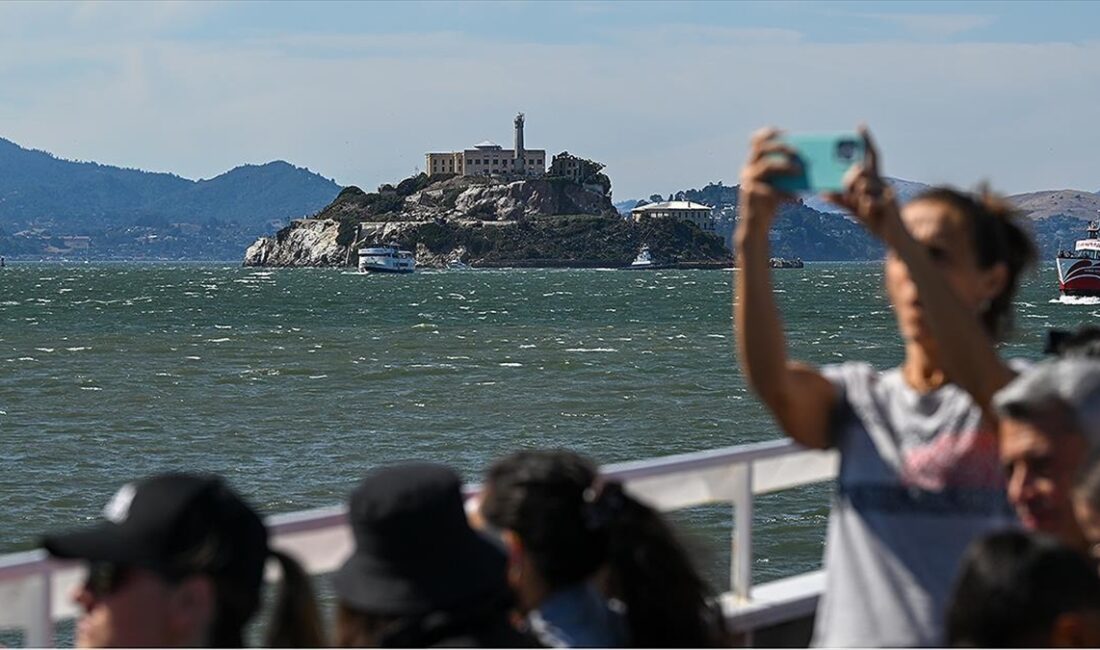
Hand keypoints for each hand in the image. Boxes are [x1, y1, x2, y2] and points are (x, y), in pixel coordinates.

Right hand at [738, 128, 797, 231]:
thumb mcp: (780, 184)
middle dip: (781, 146)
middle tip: (798, 152)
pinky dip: (786, 193)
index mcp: (754, 163)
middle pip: (761, 148)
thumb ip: (787, 172)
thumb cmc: (771, 203)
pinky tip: (797, 200)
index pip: (756, 141)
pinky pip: (771, 189)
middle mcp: (748, 169)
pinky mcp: (751, 194)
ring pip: (766, 165)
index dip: (770, 134)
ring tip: (801, 172)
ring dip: (785, 166)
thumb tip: (810, 163)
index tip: (787, 134)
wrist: (757, 226)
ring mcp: (748, 181)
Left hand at [825, 126, 900, 240]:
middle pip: (862, 169)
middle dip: (849, 179)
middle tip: (847, 193)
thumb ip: (842, 201)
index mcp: (875, 182)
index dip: (867, 141)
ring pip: (864, 184)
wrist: (897, 240)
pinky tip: (869, 212)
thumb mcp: (856, 211)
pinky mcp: (891, 205)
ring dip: (857, 196)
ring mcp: (888, 193)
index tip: (860, 126)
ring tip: (863, 208)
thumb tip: (824, 193)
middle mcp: (883, 183)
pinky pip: (870, 201)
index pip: (871, 156)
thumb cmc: (877, 222)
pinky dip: (866, 208)